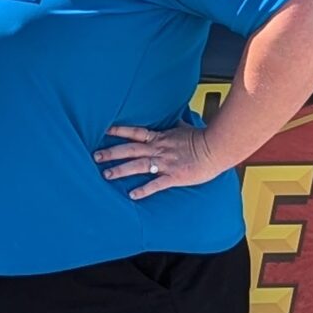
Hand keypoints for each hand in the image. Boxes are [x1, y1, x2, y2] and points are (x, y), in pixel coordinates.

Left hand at [94, 122, 223, 200]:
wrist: (217, 147)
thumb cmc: (203, 138)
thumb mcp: (184, 127)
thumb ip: (174, 125)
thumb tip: (172, 116)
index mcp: (160, 137)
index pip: (135, 132)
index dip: (119, 131)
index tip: (103, 131)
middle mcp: (159, 149)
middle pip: (130, 150)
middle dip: (112, 153)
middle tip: (96, 156)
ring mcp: (165, 163)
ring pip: (138, 166)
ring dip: (121, 170)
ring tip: (106, 175)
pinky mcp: (174, 176)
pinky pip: (155, 184)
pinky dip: (144, 190)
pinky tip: (132, 195)